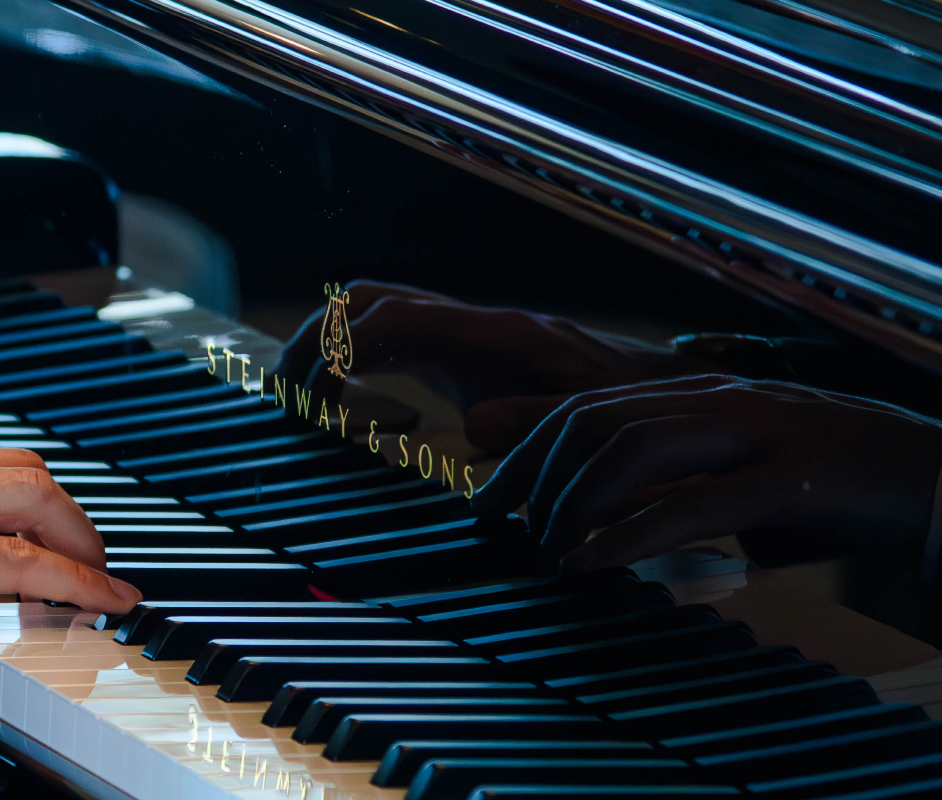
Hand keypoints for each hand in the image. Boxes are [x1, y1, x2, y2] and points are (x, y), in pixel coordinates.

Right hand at [0, 436, 143, 633]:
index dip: (15, 491)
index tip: (34, 521)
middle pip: (14, 468)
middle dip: (63, 509)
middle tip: (84, 550)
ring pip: (27, 499)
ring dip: (78, 539)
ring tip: (99, 576)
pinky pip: (13, 559)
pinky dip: (71, 580)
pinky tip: (97, 599)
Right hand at [270, 281, 714, 450]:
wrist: (651, 389)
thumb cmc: (622, 408)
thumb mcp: (588, 421)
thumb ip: (535, 422)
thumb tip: (476, 428)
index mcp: (496, 334)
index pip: (396, 316)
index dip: (345, 350)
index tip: (322, 402)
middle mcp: (469, 321)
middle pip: (363, 299)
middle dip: (313, 341)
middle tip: (290, 399)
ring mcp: (459, 330)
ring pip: (367, 308)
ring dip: (325, 344)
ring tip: (302, 400)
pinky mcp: (455, 349)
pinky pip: (386, 334)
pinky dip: (350, 357)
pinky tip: (349, 405)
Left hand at [468, 375, 941, 570]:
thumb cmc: (842, 482)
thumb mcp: (747, 472)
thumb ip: (680, 480)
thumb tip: (610, 512)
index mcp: (711, 394)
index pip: (594, 402)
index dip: (531, 437)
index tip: (492, 481)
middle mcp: (725, 402)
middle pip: (597, 418)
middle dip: (534, 467)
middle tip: (496, 516)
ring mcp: (759, 436)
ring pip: (634, 450)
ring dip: (575, 501)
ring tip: (546, 545)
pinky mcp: (791, 483)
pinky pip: (692, 506)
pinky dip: (631, 535)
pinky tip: (593, 561)